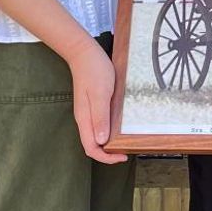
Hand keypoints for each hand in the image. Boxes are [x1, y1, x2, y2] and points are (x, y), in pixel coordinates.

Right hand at [66, 39, 127, 164]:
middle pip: (93, 145)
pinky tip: (120, 126)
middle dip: (108, 153)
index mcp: (84, 119)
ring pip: (96, 136)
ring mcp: (87, 112)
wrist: (84, 53)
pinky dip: (109, 131)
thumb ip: (100, 117)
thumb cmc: (94, 71)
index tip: (123, 155)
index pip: (91, 148)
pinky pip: (99, 125)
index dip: (106, 157)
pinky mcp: (92, 106)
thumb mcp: (100, 94)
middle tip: (127, 149)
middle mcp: (84, 119)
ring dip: (109, 142)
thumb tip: (100, 141)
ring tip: (125, 140)